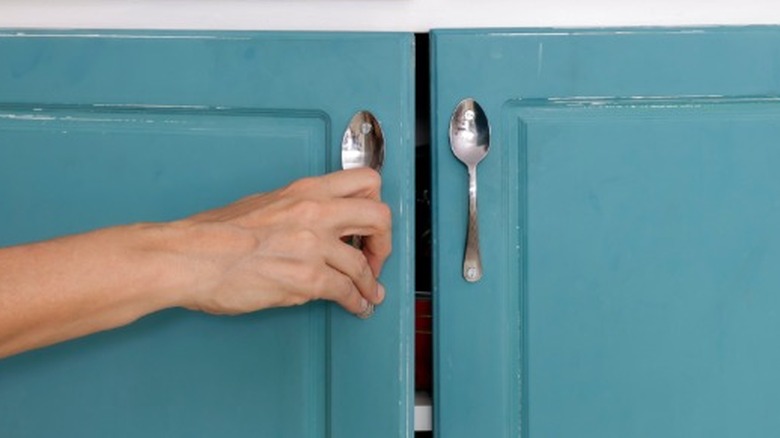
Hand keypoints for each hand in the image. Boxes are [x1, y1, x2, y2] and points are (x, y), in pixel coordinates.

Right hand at [176, 168, 390, 316]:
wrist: (189, 256)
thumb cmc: (213, 233)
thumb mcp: (263, 203)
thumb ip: (296, 210)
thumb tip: (312, 225)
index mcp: (306, 190)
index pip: (365, 182)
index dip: (376, 204)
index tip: (371, 224)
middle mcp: (316, 212)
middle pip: (379, 217)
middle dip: (385, 242)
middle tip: (377, 257)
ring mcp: (313, 245)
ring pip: (364, 264)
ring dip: (371, 283)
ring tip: (370, 293)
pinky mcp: (306, 278)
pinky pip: (347, 291)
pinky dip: (358, 302)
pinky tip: (356, 306)